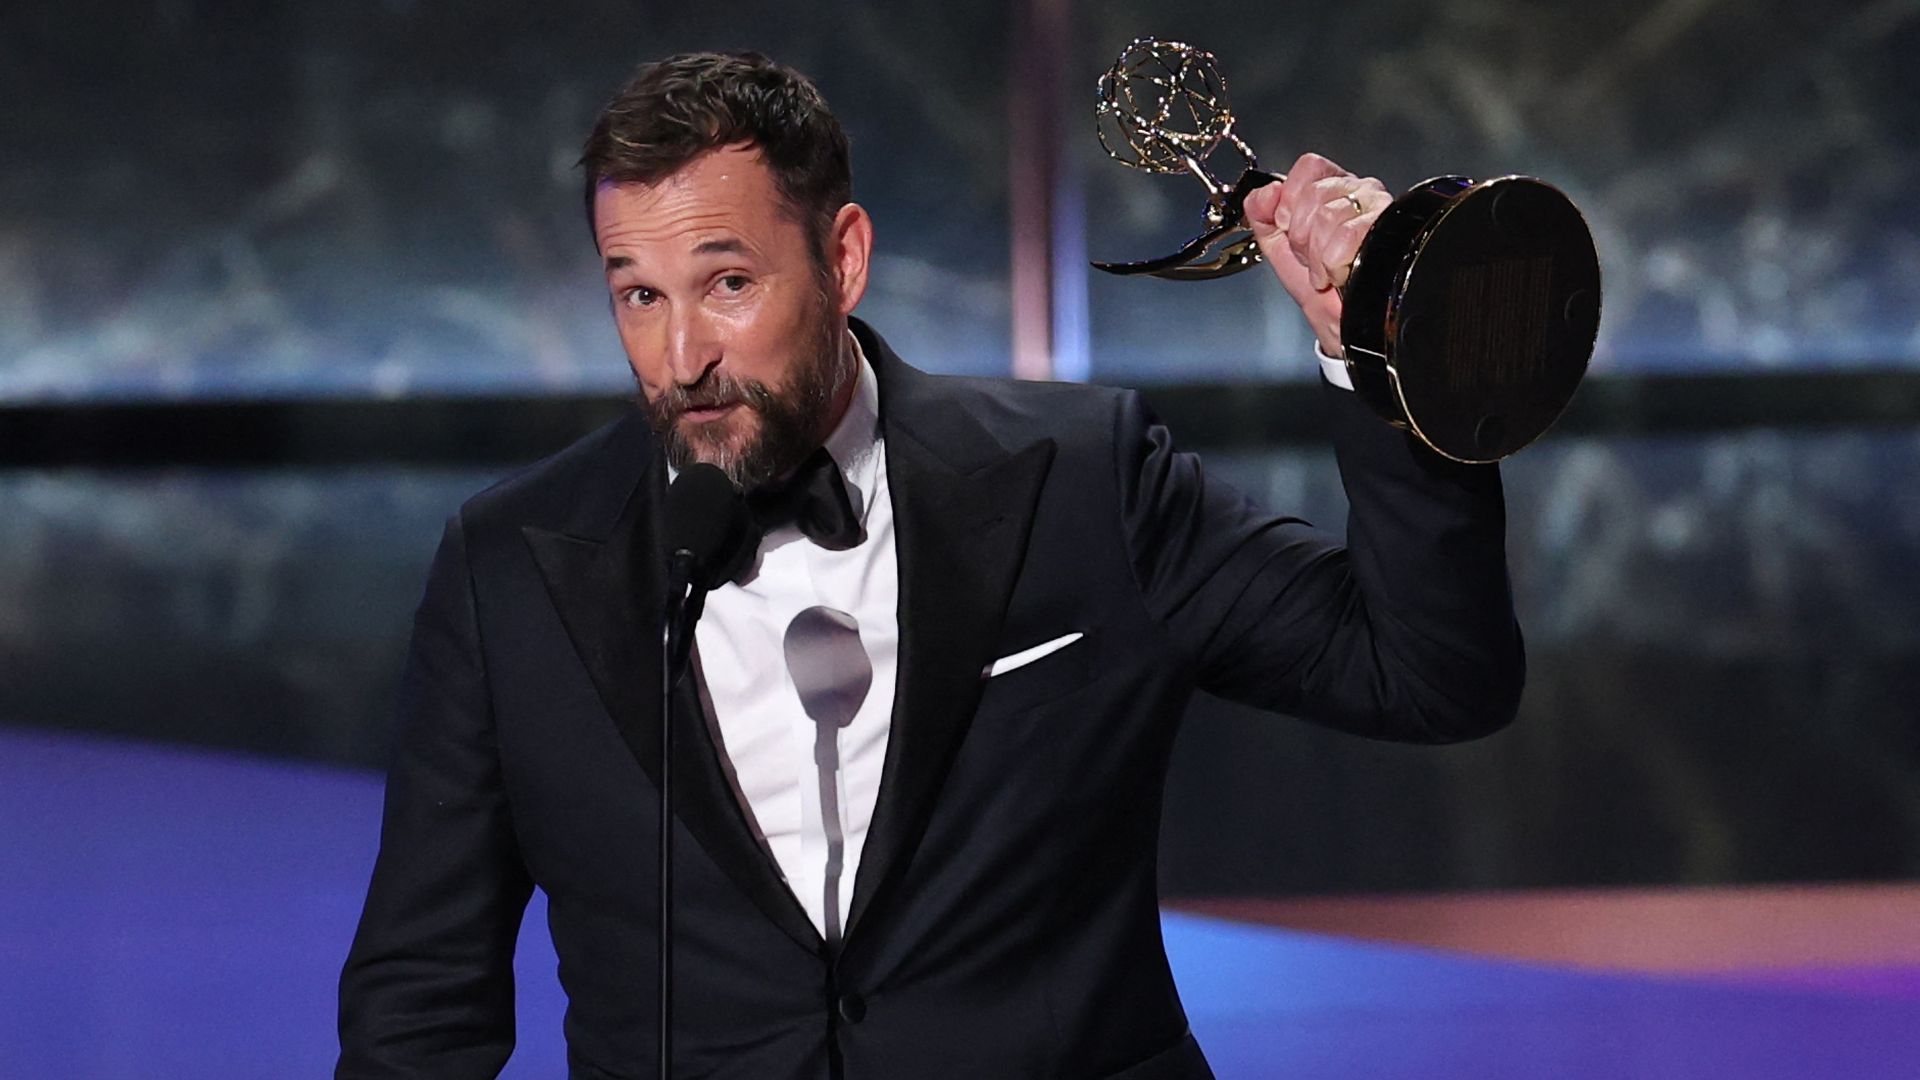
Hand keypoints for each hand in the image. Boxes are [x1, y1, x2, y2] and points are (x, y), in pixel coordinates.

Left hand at [1241, 152, 1391, 357]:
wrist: (1341, 324)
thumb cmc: (1319, 289)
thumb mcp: (1279, 249)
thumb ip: (1261, 215)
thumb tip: (1263, 193)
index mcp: (1329, 191)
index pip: (1310, 167)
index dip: (1291, 198)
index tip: (1286, 225)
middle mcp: (1356, 194)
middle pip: (1316, 192)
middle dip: (1301, 236)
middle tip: (1310, 257)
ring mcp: (1375, 210)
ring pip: (1330, 214)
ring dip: (1318, 255)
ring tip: (1326, 269)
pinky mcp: (1389, 230)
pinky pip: (1348, 234)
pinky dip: (1334, 262)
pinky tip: (1341, 273)